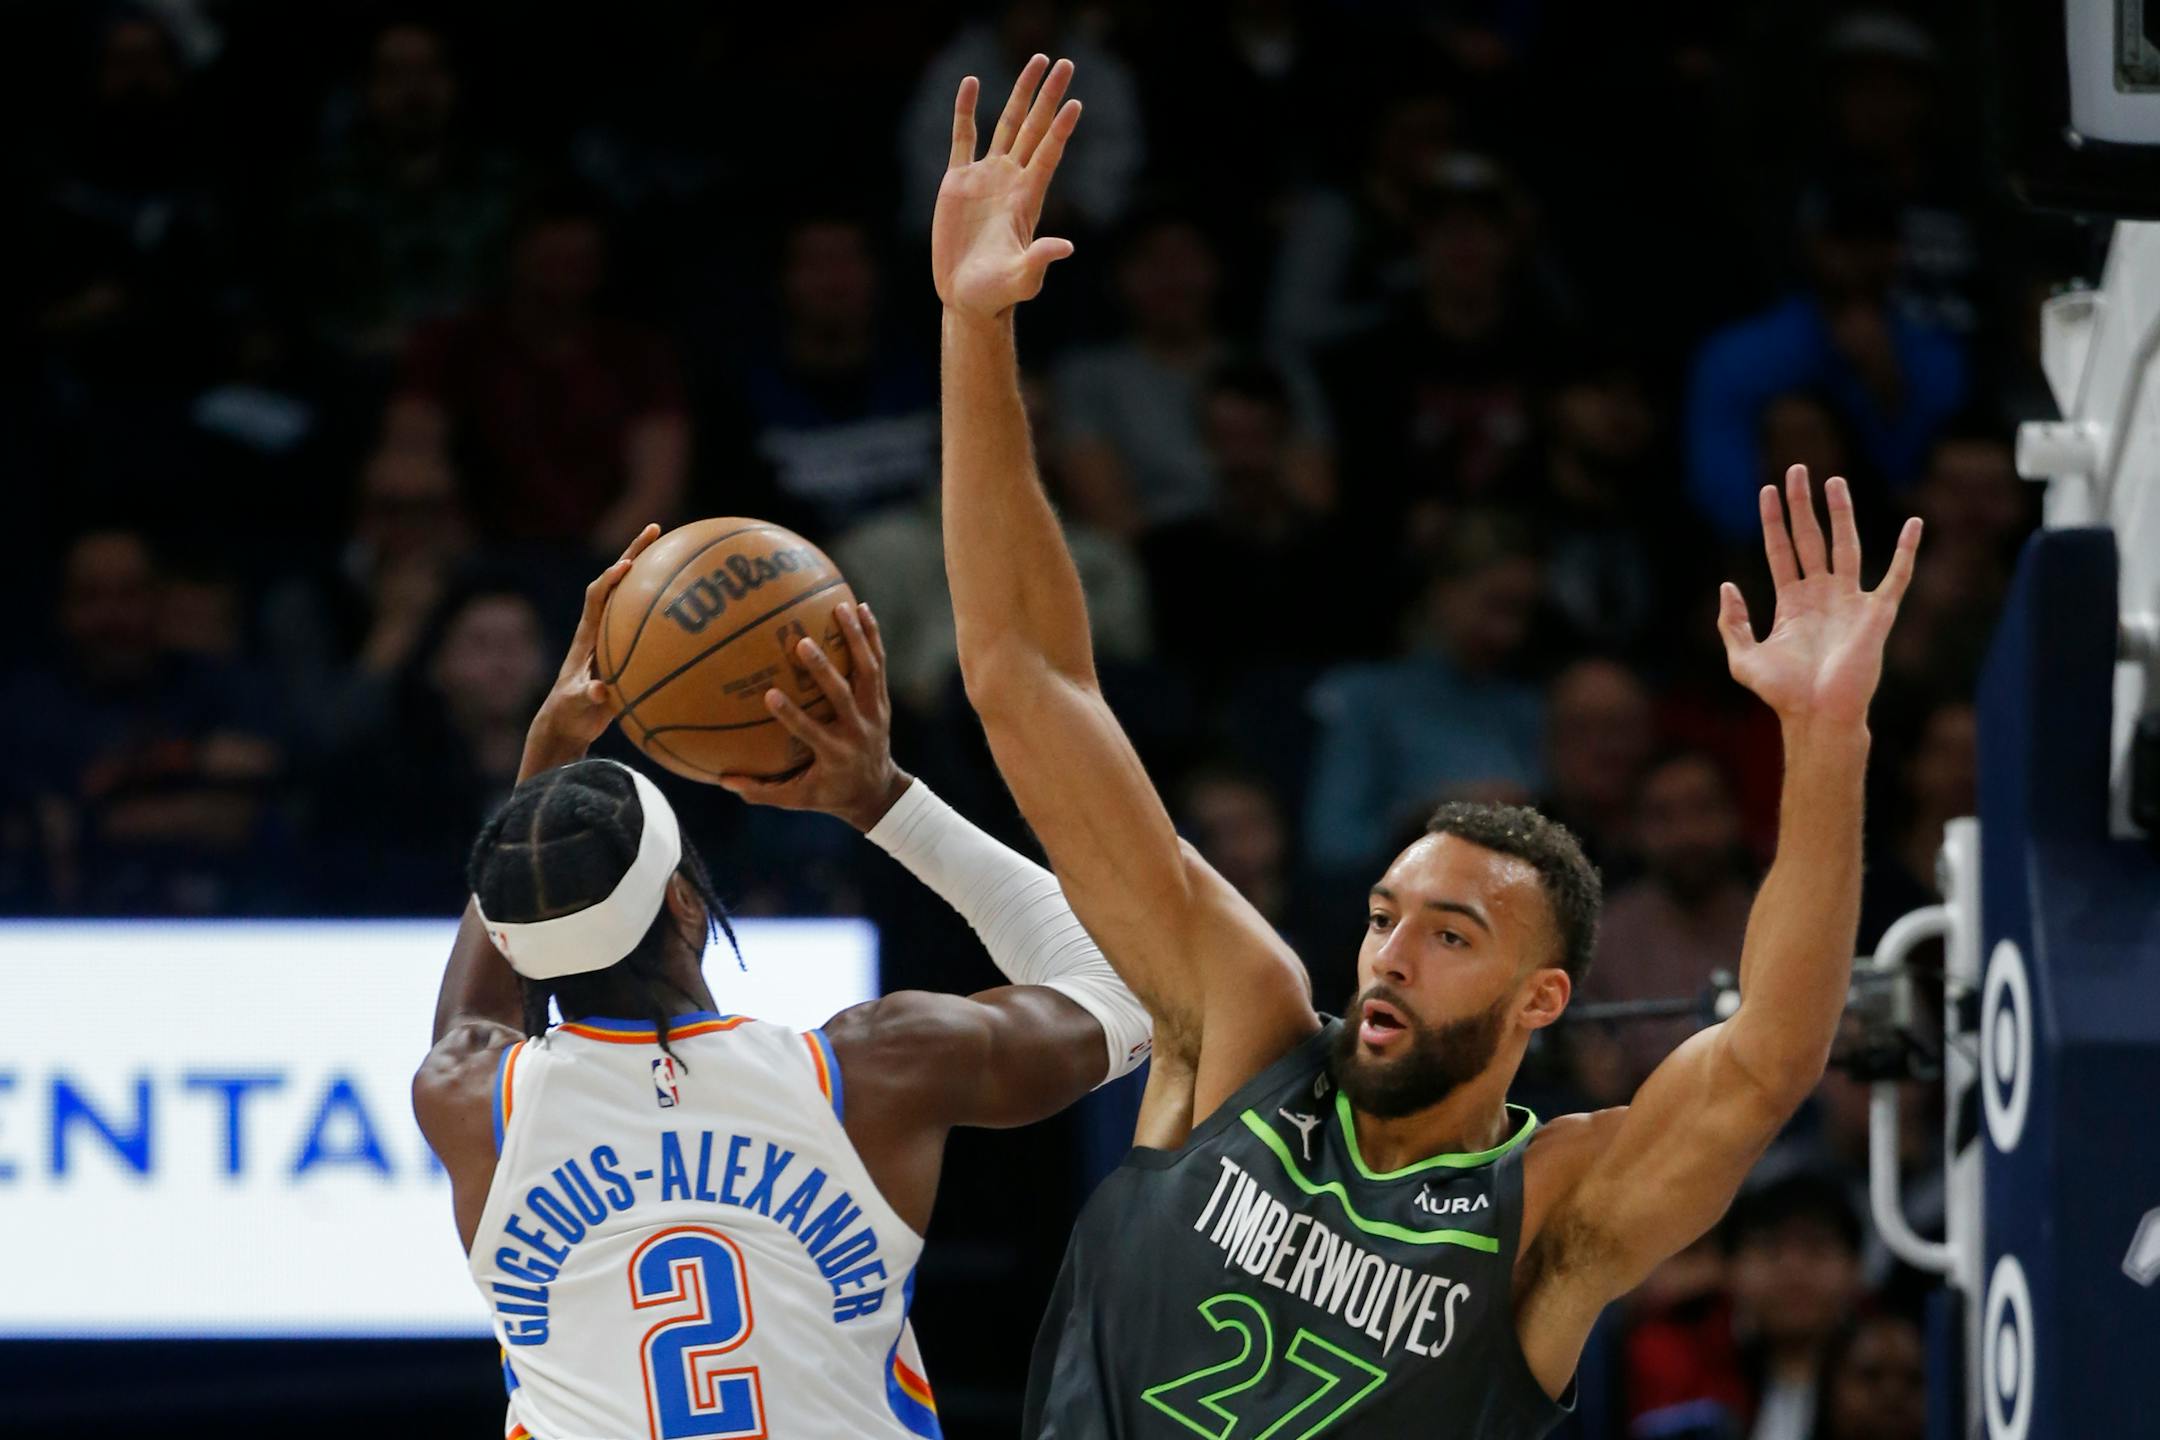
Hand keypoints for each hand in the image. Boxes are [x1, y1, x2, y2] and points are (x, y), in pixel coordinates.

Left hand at [519, 523, 660, 779]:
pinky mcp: (624, 644)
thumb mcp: (579, 706)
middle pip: (617, 580)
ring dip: (652, 569)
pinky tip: (692, 599)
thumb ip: (589, 697)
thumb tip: (602, 690)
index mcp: (587, 635)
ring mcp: (612, 633)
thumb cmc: (571, 712)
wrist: (568, 719)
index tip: (628, 565)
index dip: (610, 579)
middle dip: (635, 552)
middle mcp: (599, 625)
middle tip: (656, 528)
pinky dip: (666, 603)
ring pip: (634, 594)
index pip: (597, 596)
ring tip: (678, 546)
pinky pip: (649, 616)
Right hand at [717, 602, 911, 831]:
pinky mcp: (882, 700)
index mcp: (835, 755)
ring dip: (857, 639)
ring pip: (868, 672)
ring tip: (841, 607)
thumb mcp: (797, 800)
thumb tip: (722, 780)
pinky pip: (879, 664)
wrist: (878, 793)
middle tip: (802, 643)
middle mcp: (857, 731)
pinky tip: (862, 608)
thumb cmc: (830, 794)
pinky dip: (872, 636)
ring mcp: (874, 713)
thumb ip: (761, 791)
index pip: (812, 733)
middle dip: (824, 671)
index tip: (769, 694)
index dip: (793, 715)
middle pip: (843, 697)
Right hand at [932, 55, 1082, 318]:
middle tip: (1064, 62)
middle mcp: (1011, 180)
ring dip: (1020, 93)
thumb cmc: (998, 292)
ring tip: (1036, 61)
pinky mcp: (958, 181)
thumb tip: (1066, 247)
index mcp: (1028, 198)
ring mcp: (986, 177)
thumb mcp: (1023, 278)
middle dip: (1048, 95)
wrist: (967, 296)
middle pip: (1034, 128)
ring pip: (1006, 124)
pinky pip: (963, 137)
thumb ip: (1040, 259)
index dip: (1060, 129)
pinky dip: (966, 110)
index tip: (1075, 102)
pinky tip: (971, 83)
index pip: (1048, 154)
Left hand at [1718, 467, 1919, 729]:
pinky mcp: (1877, 613)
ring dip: (1841, 514)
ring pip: (1846, 546)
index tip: (1767, 491)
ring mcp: (1850, 602)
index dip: (1774, 521)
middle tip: (1796, 470)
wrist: (1816, 715)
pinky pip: (1897, 576)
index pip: (1781, 551)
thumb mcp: (1742, 658)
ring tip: (1833, 482)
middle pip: (1811, 539)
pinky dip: (1907, 551)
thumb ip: (1731, 623)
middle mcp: (1821, 596)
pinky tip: (1913, 524)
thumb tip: (1727, 585)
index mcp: (1792, 603)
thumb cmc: (1782, 694)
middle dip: (1803, 505)